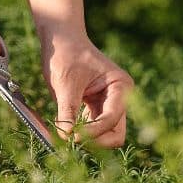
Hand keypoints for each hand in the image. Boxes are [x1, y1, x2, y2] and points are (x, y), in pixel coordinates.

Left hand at [43, 32, 132, 148]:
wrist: (61, 40)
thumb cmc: (66, 55)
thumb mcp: (65, 83)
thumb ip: (67, 111)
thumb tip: (65, 137)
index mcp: (121, 86)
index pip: (112, 119)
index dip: (94, 132)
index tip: (72, 136)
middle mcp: (120, 97)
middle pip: (115, 133)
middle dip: (97, 141)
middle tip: (72, 142)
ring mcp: (109, 104)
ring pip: (105, 134)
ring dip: (88, 140)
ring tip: (66, 136)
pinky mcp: (96, 108)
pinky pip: (93, 129)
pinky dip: (82, 133)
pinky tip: (66, 130)